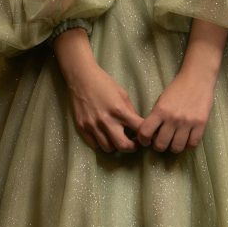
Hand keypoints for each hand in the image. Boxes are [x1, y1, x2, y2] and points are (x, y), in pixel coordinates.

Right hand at [53, 29, 143, 153]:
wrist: (81, 78)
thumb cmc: (104, 83)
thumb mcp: (122, 94)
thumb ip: (130, 111)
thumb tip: (137, 125)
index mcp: (119, 110)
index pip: (139, 129)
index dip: (146, 135)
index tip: (146, 136)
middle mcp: (106, 121)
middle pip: (123, 146)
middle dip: (132, 147)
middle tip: (134, 144)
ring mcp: (93, 126)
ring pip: (108, 148)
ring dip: (115, 146)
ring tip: (117, 138)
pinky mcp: (82, 128)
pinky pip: (94, 145)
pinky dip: (101, 143)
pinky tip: (104, 135)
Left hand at [137, 68, 215, 153]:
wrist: (197, 78)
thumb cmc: (177, 88)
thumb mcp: (161, 100)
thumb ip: (156, 116)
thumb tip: (151, 135)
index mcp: (160, 110)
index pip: (145, 133)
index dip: (143, 140)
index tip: (146, 141)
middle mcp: (173, 118)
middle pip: (161, 145)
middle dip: (159, 146)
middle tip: (161, 141)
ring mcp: (187, 122)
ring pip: (176, 148)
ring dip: (174, 147)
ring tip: (174, 141)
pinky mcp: (201, 124)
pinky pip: (192, 144)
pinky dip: (188, 145)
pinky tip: (186, 139)